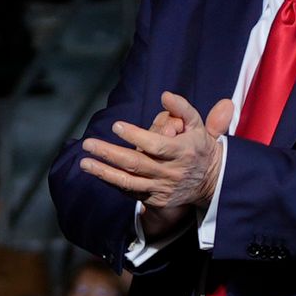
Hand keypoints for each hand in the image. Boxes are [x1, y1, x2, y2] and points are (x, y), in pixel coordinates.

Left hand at [76, 89, 237, 236]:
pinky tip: (98, 172)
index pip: (155, 145)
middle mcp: (170, 172)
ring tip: (85, 162)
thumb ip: (182, 108)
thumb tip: (164, 95)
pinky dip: (114, 183)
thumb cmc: (198, 146)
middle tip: (88, 144)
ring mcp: (162, 188)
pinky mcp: (156, 200)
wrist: (211, 182)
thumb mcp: (197, 124)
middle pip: (136, 164)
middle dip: (110, 154)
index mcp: (182, 152)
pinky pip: (131, 192)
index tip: (116, 126)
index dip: (135, 136)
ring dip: (105, 173)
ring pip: (129, 182)